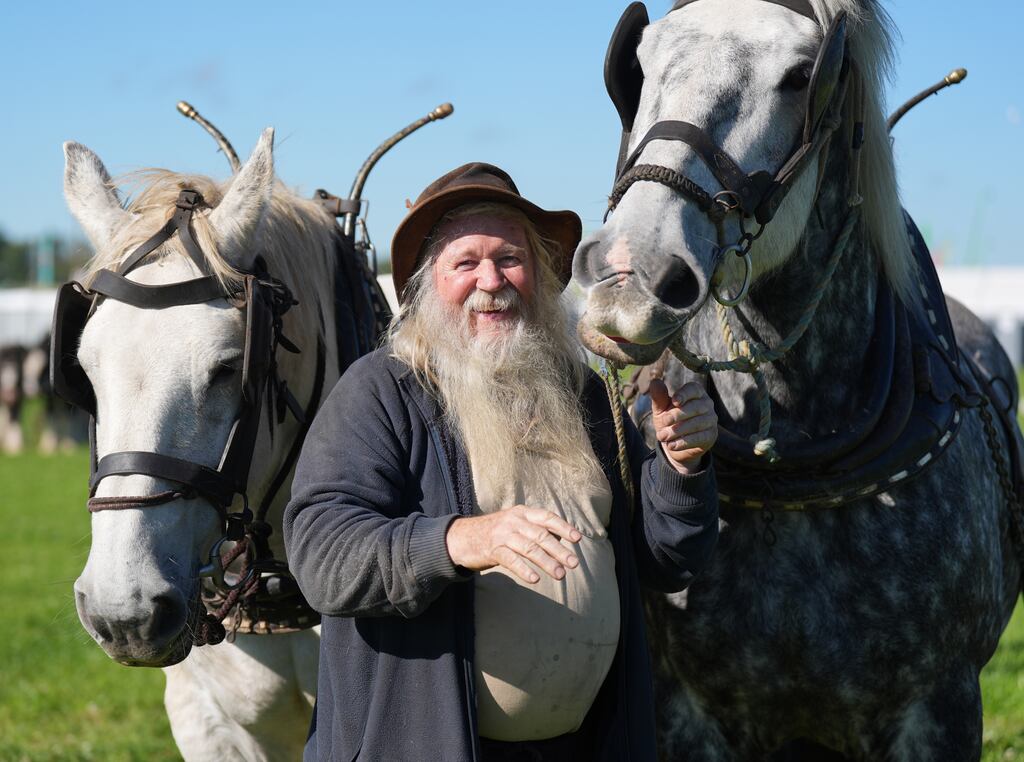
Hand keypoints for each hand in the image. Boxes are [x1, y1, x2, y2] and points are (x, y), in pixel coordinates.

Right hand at [445, 506, 581, 583]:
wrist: (462, 537)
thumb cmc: (495, 533)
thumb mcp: (515, 524)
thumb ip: (535, 530)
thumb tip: (561, 542)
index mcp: (522, 512)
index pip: (547, 517)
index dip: (563, 527)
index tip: (577, 539)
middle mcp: (514, 521)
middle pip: (541, 535)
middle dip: (559, 550)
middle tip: (573, 563)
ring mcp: (503, 535)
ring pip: (529, 549)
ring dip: (547, 562)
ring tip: (560, 575)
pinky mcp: (492, 550)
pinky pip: (512, 561)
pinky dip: (524, 570)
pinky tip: (535, 579)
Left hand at [650, 378, 717, 473]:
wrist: (674, 443)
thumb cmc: (669, 420)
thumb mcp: (661, 409)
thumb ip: (659, 397)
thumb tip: (655, 381)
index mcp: (695, 392)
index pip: (693, 389)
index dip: (684, 394)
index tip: (674, 401)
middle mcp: (707, 404)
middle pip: (695, 407)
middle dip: (677, 415)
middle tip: (663, 422)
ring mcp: (711, 420)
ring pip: (697, 423)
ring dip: (678, 430)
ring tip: (663, 436)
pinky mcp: (711, 435)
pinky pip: (699, 438)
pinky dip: (684, 442)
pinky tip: (671, 445)